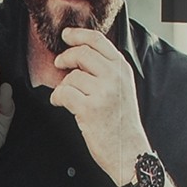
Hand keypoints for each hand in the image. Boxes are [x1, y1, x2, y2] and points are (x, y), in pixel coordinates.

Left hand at [49, 27, 150, 186]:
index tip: (66, 35)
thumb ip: (106, 71)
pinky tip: (60, 103)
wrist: (129, 152)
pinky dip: (57, 98)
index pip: (98, 41)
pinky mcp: (90, 109)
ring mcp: (103, 92)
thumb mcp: (121, 89)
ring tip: (66, 96)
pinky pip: (64, 93)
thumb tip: (78, 56)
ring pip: (71, 77)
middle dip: (65, 58)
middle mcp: (114, 77)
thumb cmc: (121, 123)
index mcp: (122, 69)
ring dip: (62, 86)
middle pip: (81, 53)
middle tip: (59, 64)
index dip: (78, 35)